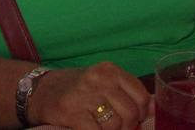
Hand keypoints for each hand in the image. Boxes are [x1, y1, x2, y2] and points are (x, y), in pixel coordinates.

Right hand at [30, 63, 149, 129]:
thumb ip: (127, 94)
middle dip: (126, 126)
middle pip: (131, 113)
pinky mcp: (72, 112)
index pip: (142, 97)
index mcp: (110, 70)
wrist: (39, 91)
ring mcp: (85, 95)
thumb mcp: (103, 84)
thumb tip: (155, 111)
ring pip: (116, 125)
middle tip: (112, 126)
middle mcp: (99, 79)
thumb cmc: (76, 90)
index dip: (140, 114)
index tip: (130, 118)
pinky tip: (87, 128)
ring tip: (97, 125)